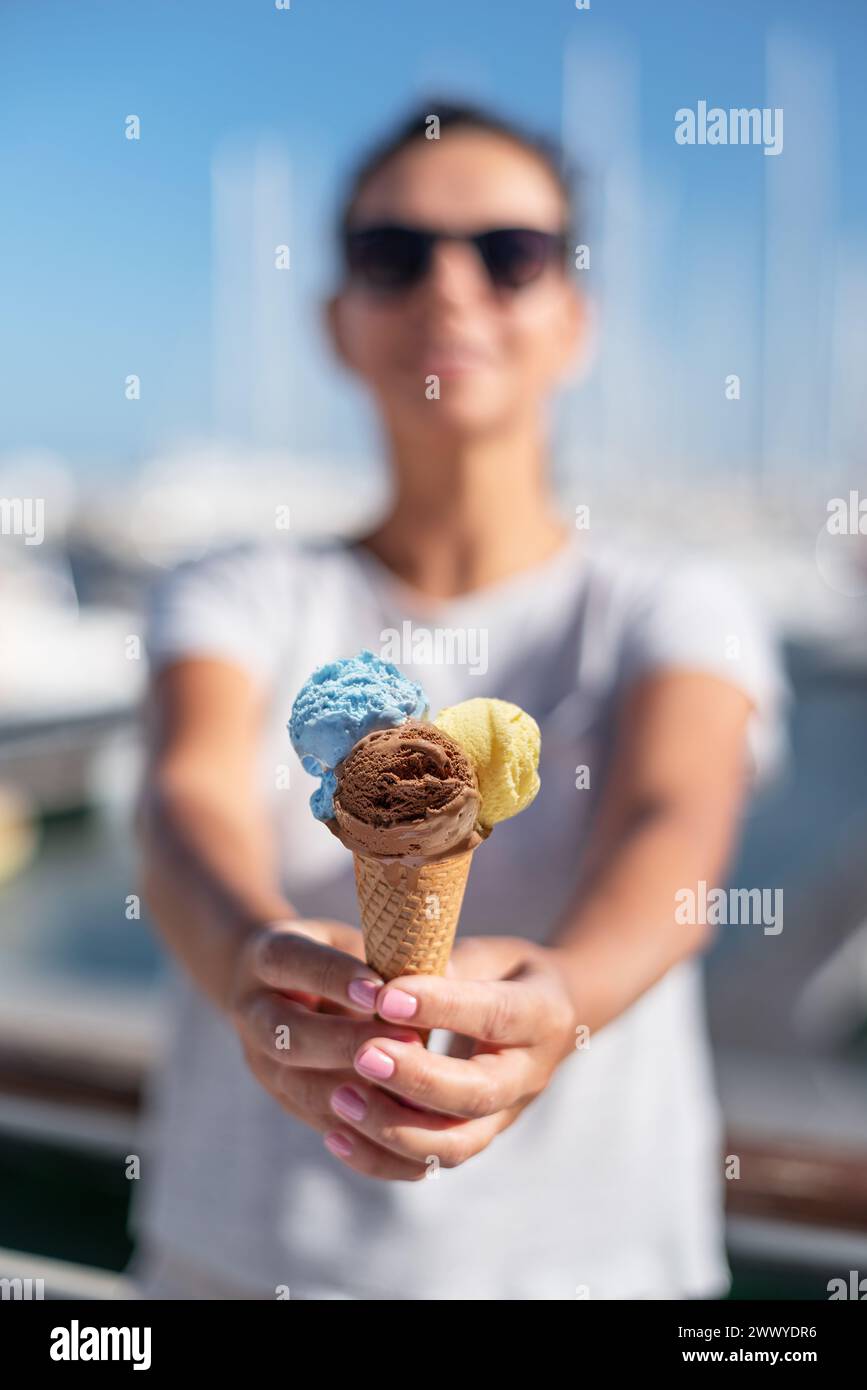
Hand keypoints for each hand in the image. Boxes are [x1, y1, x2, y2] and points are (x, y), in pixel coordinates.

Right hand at [226, 919, 427, 1169]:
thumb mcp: (352, 940)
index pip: (291, 963)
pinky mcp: (288, 1100)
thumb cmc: (337, 954)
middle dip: (346, 1043)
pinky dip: (364, 1124)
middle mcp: (253, 1013)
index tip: (379, 990)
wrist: (282, 987)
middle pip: (288, 1036)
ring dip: (358, 1089)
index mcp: (266, 958)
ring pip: (302, 1087)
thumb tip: (441, 979)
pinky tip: (406, 1118)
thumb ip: (383, 958)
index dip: (335, 978)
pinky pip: (323, 1121)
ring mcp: (265, 1064)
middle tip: (406, 1043)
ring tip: (411, 1084)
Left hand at [321, 936, 579, 1181]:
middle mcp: (530, 1075)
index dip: (441, 1009)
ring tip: (339, 1097)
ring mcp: (504, 1116)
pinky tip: (336, 1135)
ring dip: (393, 1127)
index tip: (384, 997)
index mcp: (541, 1015)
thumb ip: (446, 966)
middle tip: (362, 1055)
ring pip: (455, 1145)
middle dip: (416, 1079)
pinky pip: (429, 1165)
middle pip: (479, 1094)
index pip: (494, 1016)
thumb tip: (391, 980)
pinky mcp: (475, 1139)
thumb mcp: (488, 954)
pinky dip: (381, 1158)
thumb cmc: (505, 973)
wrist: (549, 1017)